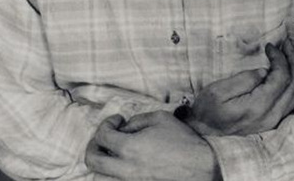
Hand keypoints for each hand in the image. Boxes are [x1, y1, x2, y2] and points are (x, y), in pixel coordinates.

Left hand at [85, 111, 218, 180]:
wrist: (201, 168)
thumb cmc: (182, 141)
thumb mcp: (160, 118)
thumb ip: (137, 120)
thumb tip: (125, 128)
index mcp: (129, 148)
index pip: (102, 135)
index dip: (107, 123)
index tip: (118, 120)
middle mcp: (125, 169)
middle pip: (93, 160)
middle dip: (94, 145)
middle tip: (105, 137)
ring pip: (100, 178)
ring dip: (101, 164)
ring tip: (110, 154)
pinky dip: (113, 175)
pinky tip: (122, 166)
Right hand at [188, 37, 293, 135]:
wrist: (203, 132)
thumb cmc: (207, 109)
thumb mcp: (218, 91)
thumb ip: (243, 80)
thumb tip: (265, 71)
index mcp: (258, 107)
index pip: (281, 78)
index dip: (280, 58)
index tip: (270, 46)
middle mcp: (271, 116)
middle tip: (290, 42)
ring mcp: (273, 120)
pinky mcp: (272, 120)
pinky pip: (292, 100)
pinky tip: (293, 69)